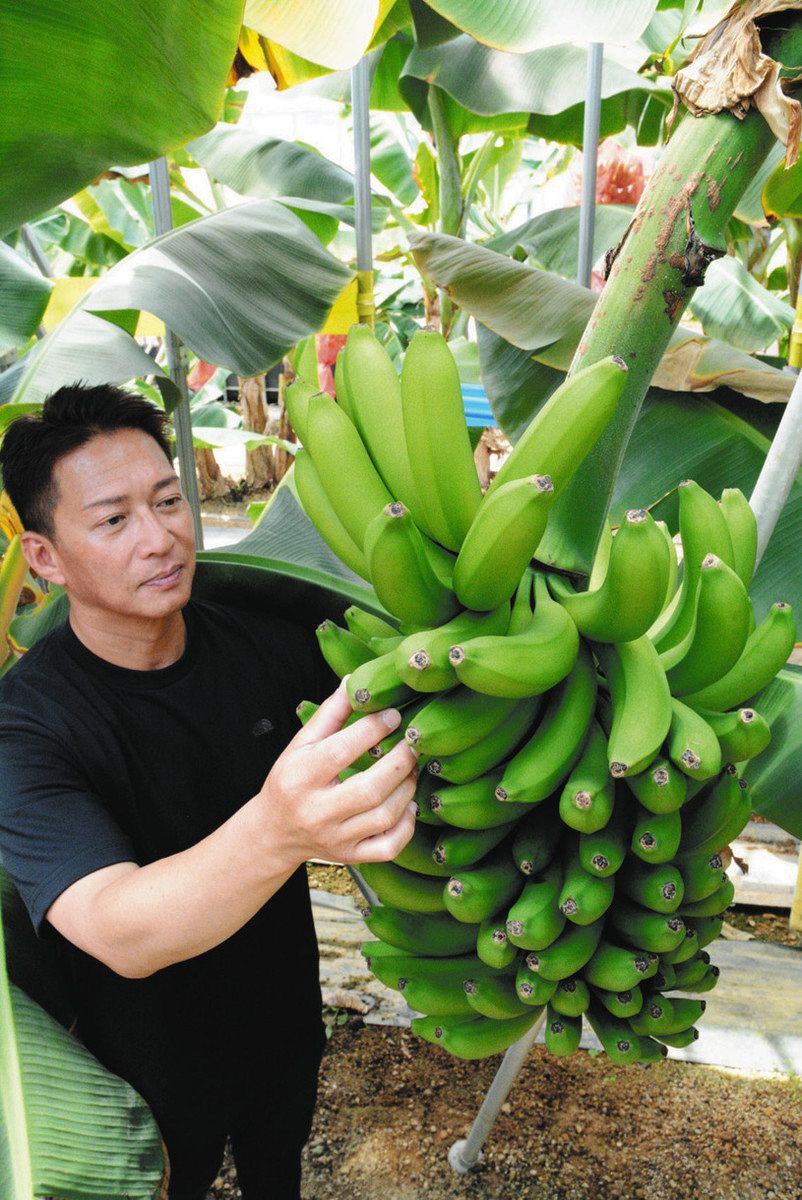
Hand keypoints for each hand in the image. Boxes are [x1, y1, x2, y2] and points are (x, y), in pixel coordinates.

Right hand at [257, 679, 418, 866]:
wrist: (276, 832)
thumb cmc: (290, 780)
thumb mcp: (300, 744)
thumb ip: (329, 714)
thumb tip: (354, 682)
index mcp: (300, 777)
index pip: (341, 751)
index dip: (372, 730)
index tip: (394, 715)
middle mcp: (317, 812)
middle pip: (370, 788)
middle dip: (400, 761)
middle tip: (414, 742)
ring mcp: (336, 838)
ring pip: (384, 816)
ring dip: (408, 788)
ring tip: (413, 768)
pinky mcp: (351, 857)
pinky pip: (389, 847)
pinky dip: (407, 826)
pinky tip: (409, 804)